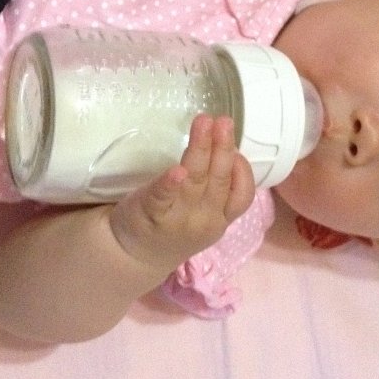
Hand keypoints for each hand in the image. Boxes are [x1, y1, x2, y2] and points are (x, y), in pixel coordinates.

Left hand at [109, 114, 255, 272]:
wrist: (136, 256)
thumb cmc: (176, 225)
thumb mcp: (206, 215)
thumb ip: (218, 188)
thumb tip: (226, 146)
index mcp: (220, 218)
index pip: (242, 196)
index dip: (242, 171)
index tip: (236, 147)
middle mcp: (204, 219)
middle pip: (219, 180)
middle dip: (223, 148)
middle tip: (224, 121)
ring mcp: (177, 217)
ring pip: (194, 180)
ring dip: (201, 149)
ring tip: (203, 122)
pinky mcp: (150, 212)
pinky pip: (162, 197)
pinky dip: (170, 184)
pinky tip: (176, 171)